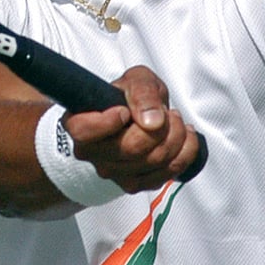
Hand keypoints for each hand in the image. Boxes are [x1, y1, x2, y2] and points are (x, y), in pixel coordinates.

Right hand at [62, 65, 198, 191]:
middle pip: (130, 148)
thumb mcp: (137, 80)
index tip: (125, 110)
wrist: (143, 114)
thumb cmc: (132, 96)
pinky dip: (185, 152)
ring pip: (153, 161)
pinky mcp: (134, 184)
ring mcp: (112, 173)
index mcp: (80, 123)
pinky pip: (167, 173)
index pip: (84, 131)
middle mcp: (91, 153)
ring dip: (176, 136)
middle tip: (168, 112)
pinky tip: (184, 136)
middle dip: (161, 126)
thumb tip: (153, 121)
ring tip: (176, 120)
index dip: (108, 122)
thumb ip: (142, 93)